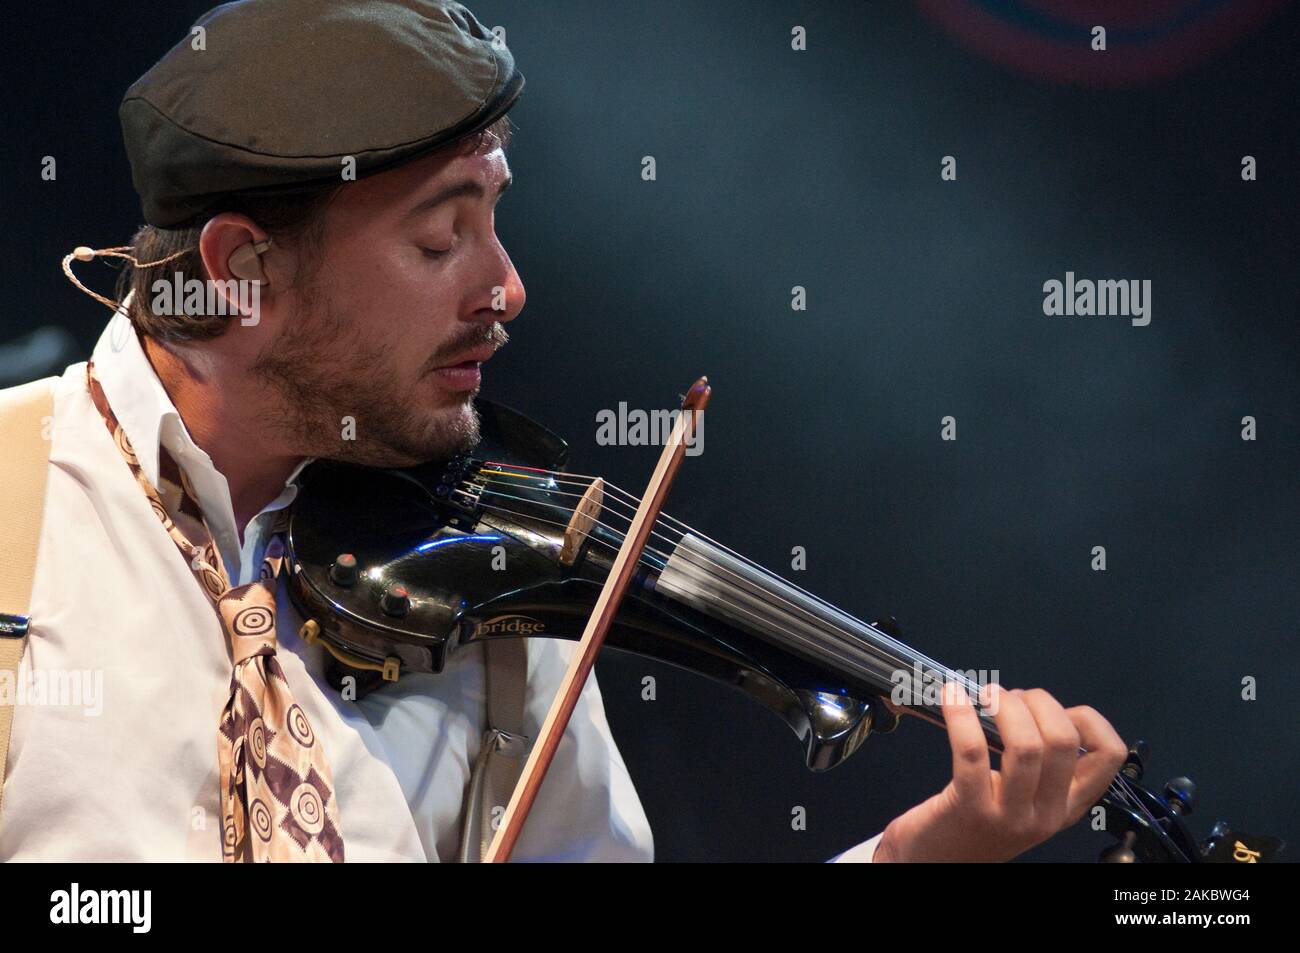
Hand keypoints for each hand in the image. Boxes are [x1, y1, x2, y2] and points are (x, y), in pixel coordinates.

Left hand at [872, 682, 1127, 861]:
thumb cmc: (975, 823)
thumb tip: (1034, 706)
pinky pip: (972, 752)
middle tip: (1009, 698)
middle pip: (1062, 741)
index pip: (1109, 756)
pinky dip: (960, 715)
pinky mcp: (970, 809)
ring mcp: (1010, 815)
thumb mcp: (1025, 799)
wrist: (936, 862)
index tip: (1057, 708)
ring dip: (1003, 706)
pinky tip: (952, 698)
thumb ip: (1041, 764)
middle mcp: (1046, 813)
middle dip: (1037, 702)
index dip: (1087, 719)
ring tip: (985, 696)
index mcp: (1066, 805)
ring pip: (1025, 746)